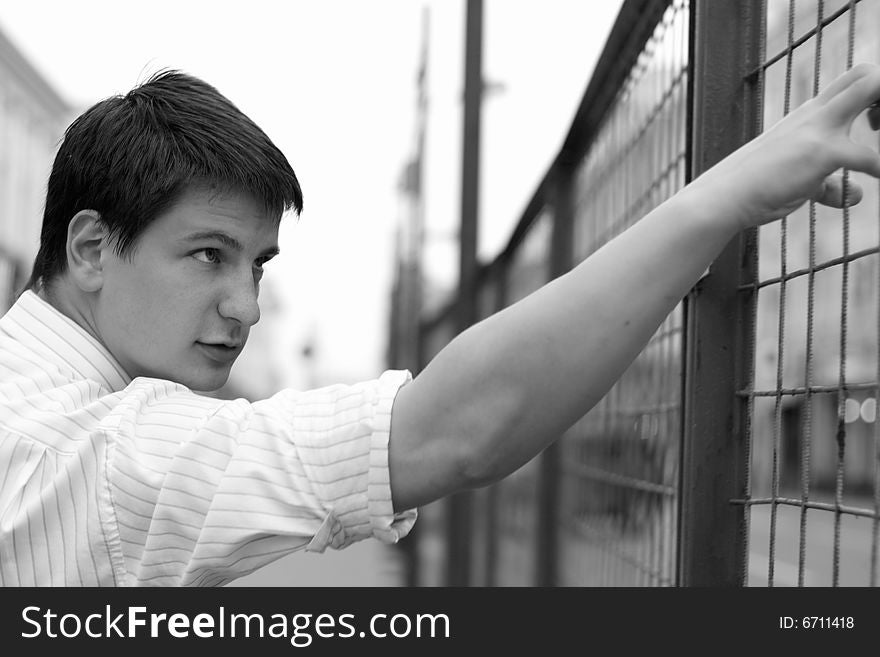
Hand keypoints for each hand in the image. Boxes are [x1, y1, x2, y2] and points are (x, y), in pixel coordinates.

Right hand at [691, 62, 879, 229]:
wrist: (725, 196)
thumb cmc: (756, 188)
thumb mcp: (801, 181)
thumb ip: (831, 185)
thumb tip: (856, 195)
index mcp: (810, 115)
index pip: (853, 82)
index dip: (876, 98)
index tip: (875, 126)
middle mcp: (817, 114)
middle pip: (866, 74)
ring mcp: (820, 130)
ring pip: (873, 86)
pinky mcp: (822, 153)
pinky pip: (869, 155)